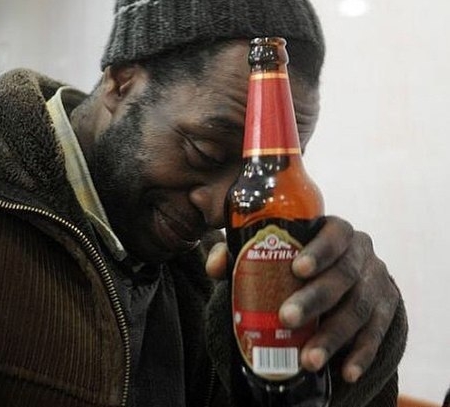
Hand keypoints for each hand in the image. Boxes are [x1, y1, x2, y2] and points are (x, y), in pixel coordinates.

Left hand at [204, 216, 398, 383]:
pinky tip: (346, 372)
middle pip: (345, 275)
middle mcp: (362, 254)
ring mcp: (378, 282)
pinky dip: (362, 354)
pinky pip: (378, 334)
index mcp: (337, 231)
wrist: (343, 275)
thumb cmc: (299, 259)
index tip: (296, 269)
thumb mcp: (277, 250)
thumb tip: (215, 266)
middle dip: (316, 298)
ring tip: (309, 359)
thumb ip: (243, 253)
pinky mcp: (387, 310)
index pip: (334, 234)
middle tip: (286, 318)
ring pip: (360, 309)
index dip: (319, 250)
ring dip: (334, 336)